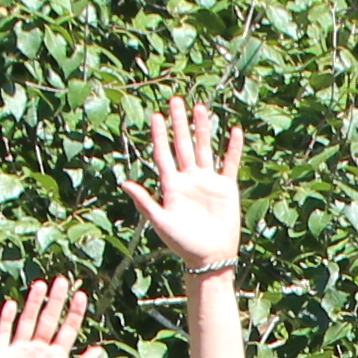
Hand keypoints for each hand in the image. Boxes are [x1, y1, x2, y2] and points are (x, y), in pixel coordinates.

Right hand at [0, 274, 103, 357]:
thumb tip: (99, 347)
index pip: (67, 330)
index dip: (74, 313)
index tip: (81, 295)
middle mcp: (38, 351)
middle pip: (48, 320)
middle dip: (55, 301)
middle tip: (62, 280)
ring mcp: (19, 352)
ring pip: (28, 322)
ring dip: (34, 304)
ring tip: (41, 285)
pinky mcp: (1, 357)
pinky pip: (4, 334)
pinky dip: (8, 319)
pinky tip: (14, 303)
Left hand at [121, 96, 243, 276]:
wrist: (209, 257)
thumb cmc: (182, 244)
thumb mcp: (161, 222)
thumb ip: (144, 201)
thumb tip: (123, 182)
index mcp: (171, 186)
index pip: (164, 154)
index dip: (160, 135)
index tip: (156, 116)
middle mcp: (189, 180)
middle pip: (183, 145)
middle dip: (179, 123)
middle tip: (176, 100)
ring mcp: (208, 182)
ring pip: (204, 149)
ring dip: (203, 129)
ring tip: (200, 108)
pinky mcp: (226, 189)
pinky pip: (229, 164)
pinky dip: (232, 149)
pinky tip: (234, 132)